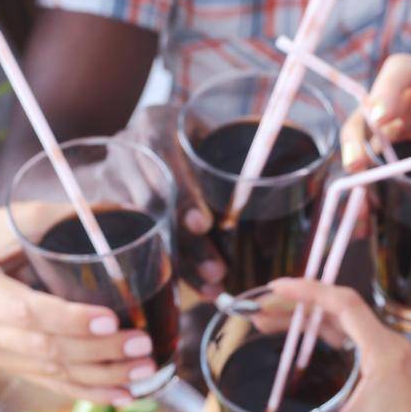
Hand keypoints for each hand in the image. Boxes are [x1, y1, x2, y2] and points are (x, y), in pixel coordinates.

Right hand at [0, 207, 157, 403]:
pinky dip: (90, 392)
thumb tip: (122, 213)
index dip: (70, 320)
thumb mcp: (9, 221)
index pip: (26, 312)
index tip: (112, 319)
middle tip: (143, 344)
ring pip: (52, 372)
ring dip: (103, 376)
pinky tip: (123, 393)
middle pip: (44, 348)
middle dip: (99, 351)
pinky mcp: (7, 367)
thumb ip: (59, 219)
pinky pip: (51, 385)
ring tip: (145, 368)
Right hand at [116, 104, 226, 299]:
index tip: (204, 224)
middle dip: (187, 242)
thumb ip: (244, 157)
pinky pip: (136, 247)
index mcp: (156, 124)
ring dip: (181, 263)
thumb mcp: (215, 139)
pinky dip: (170, 270)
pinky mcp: (108, 212)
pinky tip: (196, 287)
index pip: (164, 156)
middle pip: (153, 202)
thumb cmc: (197, 144)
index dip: (183, 193)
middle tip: (218, 269)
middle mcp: (127, 151)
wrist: (148, 148)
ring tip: (214, 285)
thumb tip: (302, 185)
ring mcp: (112, 183)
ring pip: (145, 231)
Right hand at [228, 279, 410, 411]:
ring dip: (307, 319)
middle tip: (258, 308)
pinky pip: (351, 339)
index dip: (308, 290)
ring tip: (267, 322)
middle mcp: (390, 348)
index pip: (344, 304)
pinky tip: (295, 344)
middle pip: (340, 309)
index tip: (274, 288)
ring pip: (344, 324)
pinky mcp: (386, 370)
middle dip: (298, 305)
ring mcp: (389, 358)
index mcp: (384, 355)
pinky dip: (322, 335)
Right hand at [339, 56, 410, 225]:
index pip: (401, 69)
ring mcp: (397, 116)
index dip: (385, 89)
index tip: (379, 118)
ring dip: (355, 163)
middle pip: (370, 104)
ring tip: (359, 202)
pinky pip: (370, 156)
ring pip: (363, 133)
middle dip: (358, 135)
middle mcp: (410, 94)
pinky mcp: (392, 140)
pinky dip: (365, 183)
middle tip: (355, 167)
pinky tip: (365, 214)